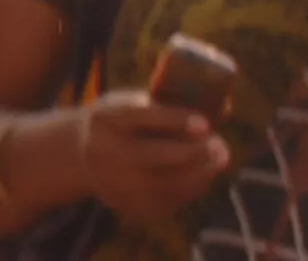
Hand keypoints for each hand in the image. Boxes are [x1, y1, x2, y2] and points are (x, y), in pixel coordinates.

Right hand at [69, 90, 229, 221]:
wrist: (81, 154)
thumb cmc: (121, 121)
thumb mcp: (133, 102)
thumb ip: (173, 104)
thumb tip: (226, 107)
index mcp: (107, 118)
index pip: (139, 117)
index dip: (174, 120)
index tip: (204, 123)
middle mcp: (106, 151)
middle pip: (153, 155)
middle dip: (193, 152)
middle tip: (220, 144)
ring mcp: (114, 181)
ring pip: (163, 183)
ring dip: (198, 173)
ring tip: (220, 158)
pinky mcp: (125, 204)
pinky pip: (164, 202)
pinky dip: (190, 190)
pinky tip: (205, 176)